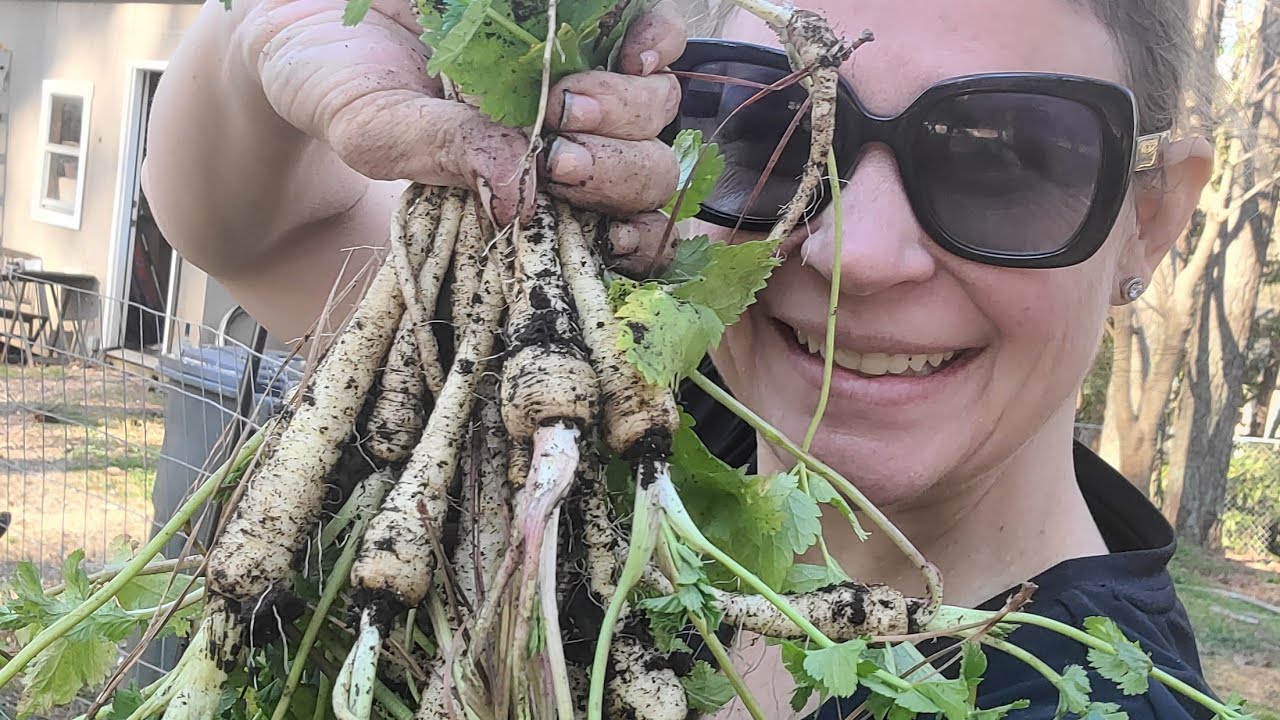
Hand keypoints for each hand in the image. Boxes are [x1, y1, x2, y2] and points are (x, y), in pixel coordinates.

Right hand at [236, 0, 685, 274]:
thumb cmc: (341, 90)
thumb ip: (443, 157)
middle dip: (617, 172)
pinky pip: (652, 35)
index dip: (638, 240)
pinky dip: (653, 44)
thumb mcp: (377, 132)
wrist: (313, 21)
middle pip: (649, 173)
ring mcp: (580, 81)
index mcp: (530, 194)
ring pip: (658, 107)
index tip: (608, 234)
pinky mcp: (579, 20)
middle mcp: (568, 143)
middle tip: (559, 157)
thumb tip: (521, 197)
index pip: (623, 237)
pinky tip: (628, 53)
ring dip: (628, 112)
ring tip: (565, 103)